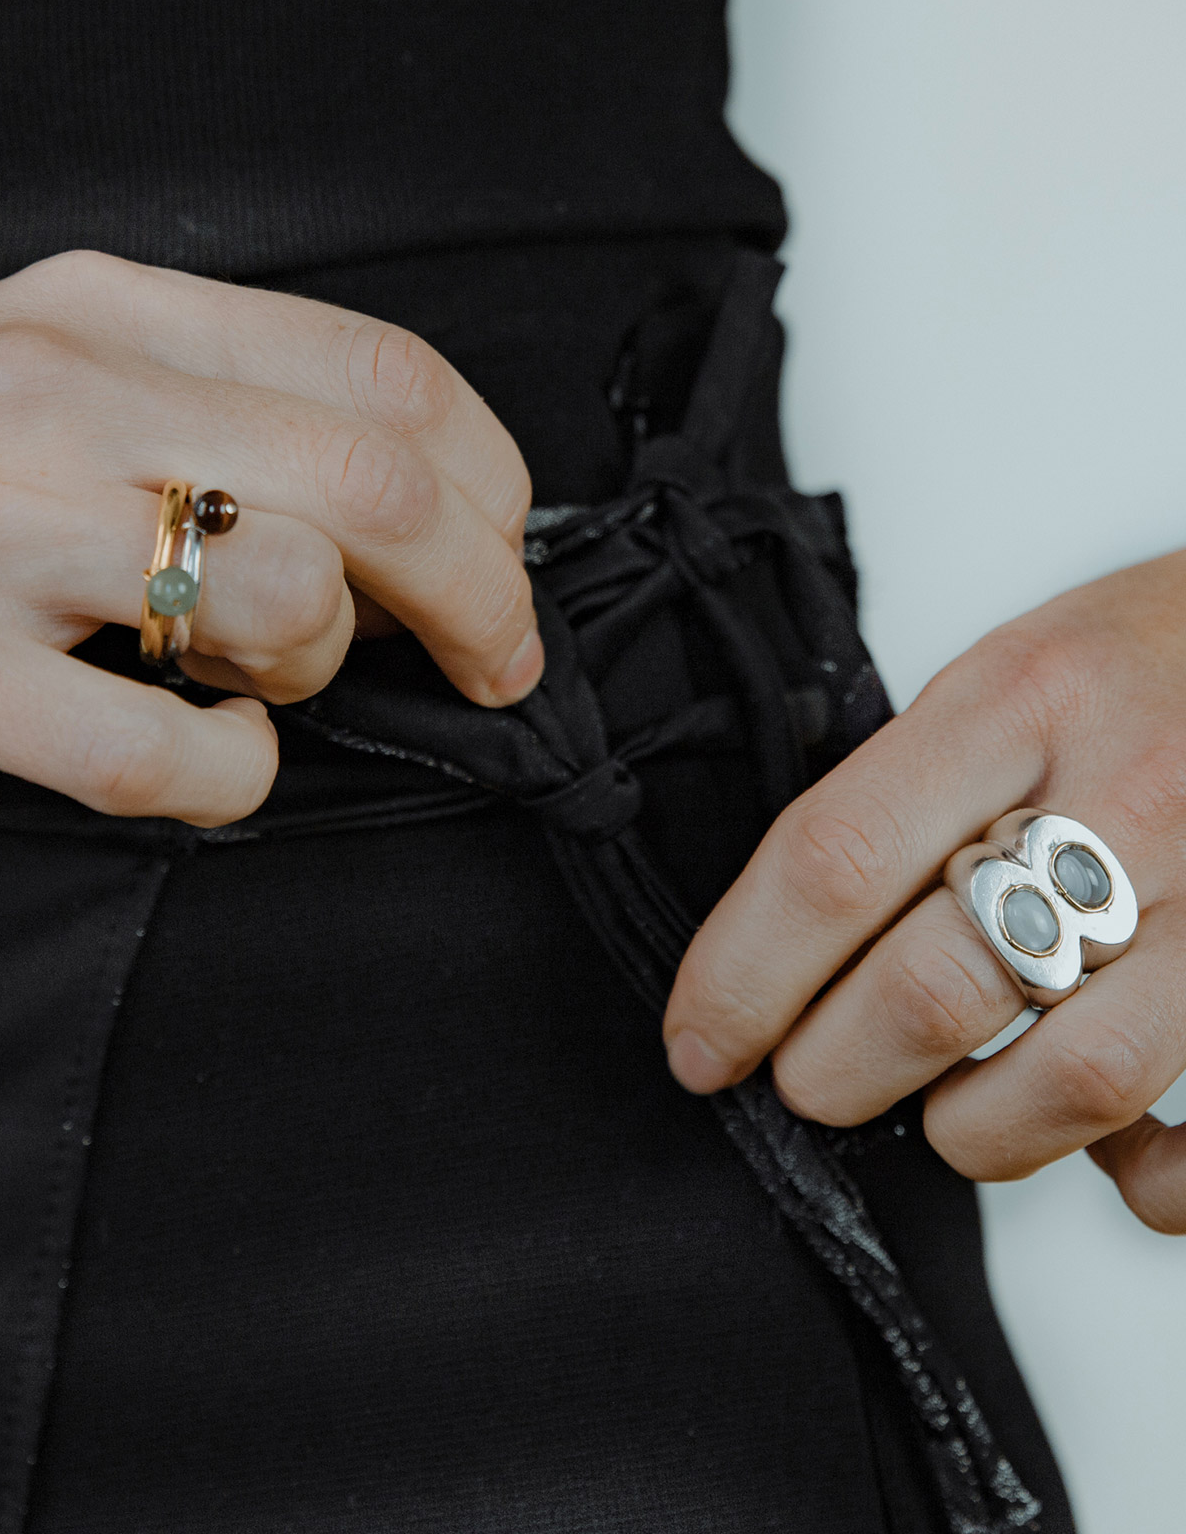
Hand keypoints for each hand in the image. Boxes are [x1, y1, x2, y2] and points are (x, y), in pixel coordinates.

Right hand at [0, 251, 539, 828]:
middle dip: (484, 592)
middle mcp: (55, 394)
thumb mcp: (12, 363)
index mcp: (100, 311)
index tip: (501, 562)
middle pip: (374, 479)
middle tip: (493, 665)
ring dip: (325, 673)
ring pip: (279, 599)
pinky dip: (229, 784)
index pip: (382, 368)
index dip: (491, 481)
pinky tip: (199, 769)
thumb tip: (374, 493)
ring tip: (263, 691)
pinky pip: (154, 752)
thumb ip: (182, 398)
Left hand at [662, 549, 1185, 1231]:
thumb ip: (908, 787)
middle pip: (933, 984)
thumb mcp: (1005, 671)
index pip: (835, 860)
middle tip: (805, 1080)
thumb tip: (786, 940)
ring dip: (971, 1128)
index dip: (743, 976)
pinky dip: (1148, 1179)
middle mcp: (1124, 792)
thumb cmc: (1143, 660)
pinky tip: (1106, 1157)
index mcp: (1016, 701)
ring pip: (1075, 1076)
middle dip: (831, 1070)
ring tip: (937, 1110)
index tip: (698, 1041)